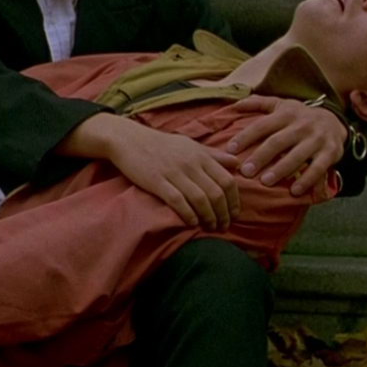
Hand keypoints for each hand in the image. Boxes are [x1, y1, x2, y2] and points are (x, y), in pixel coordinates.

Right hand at [58, 114, 239, 229]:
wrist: (129, 139)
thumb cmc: (161, 144)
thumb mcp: (190, 145)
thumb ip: (213, 155)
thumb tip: (236, 162)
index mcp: (200, 155)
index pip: (227, 180)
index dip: (234, 200)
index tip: (234, 213)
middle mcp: (190, 163)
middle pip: (216, 193)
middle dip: (224, 213)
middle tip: (224, 225)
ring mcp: (174, 172)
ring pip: (200, 199)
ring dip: (208, 217)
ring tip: (210, 227)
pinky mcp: (157, 181)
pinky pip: (178, 201)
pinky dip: (188, 214)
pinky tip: (192, 223)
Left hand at [226, 96, 345, 194]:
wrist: (334, 120)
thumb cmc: (299, 116)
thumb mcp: (280, 105)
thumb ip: (258, 103)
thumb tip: (234, 104)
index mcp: (286, 114)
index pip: (262, 125)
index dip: (245, 137)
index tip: (230, 149)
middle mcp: (301, 125)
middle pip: (278, 142)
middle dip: (261, 157)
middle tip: (245, 172)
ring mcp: (317, 139)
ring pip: (297, 156)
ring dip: (281, 170)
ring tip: (265, 182)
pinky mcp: (330, 153)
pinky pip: (318, 168)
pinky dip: (307, 180)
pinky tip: (294, 191)